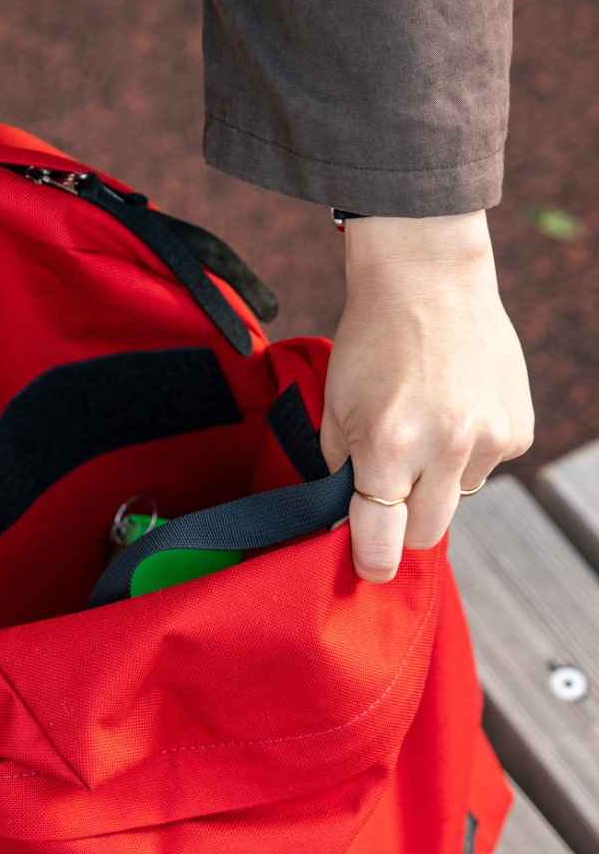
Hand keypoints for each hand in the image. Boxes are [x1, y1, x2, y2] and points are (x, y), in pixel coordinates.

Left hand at [320, 212, 534, 581]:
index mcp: (388, 447)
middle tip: (387, 500)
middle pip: (425, 534)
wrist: (428, 282)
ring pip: (456, 502)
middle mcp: (445, 448)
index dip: (370, 562)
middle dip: (403, 527)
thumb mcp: (335, 411)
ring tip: (421, 430)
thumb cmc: (371, 346)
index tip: (367, 572)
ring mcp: (488, 439)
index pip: (381, 538)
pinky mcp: (517, 430)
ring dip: (435, 485)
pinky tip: (451, 414)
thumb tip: (348, 519)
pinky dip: (464, 457)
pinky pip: (484, 470)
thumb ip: (341, 472)